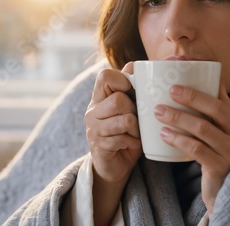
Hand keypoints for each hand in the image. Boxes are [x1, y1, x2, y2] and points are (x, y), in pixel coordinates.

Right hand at [85, 63, 141, 183]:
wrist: (115, 165)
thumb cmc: (126, 133)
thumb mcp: (131, 108)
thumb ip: (131, 88)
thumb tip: (134, 64)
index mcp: (99, 97)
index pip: (105, 76)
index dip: (123, 80)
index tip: (132, 92)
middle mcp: (92, 110)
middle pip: (119, 99)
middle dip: (135, 111)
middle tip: (136, 121)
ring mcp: (93, 128)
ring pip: (125, 119)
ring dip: (136, 129)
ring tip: (135, 134)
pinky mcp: (98, 145)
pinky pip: (123, 139)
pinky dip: (132, 143)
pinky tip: (129, 145)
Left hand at [154, 84, 229, 214]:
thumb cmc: (225, 161)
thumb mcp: (227, 137)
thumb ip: (218, 116)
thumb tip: (207, 84)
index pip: (223, 99)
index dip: (203, 86)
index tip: (180, 79)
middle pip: (215, 109)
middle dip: (191, 97)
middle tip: (170, 90)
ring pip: (203, 128)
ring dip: (178, 117)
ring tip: (159, 112)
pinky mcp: (219, 168)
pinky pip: (197, 149)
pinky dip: (179, 140)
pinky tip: (164, 134)